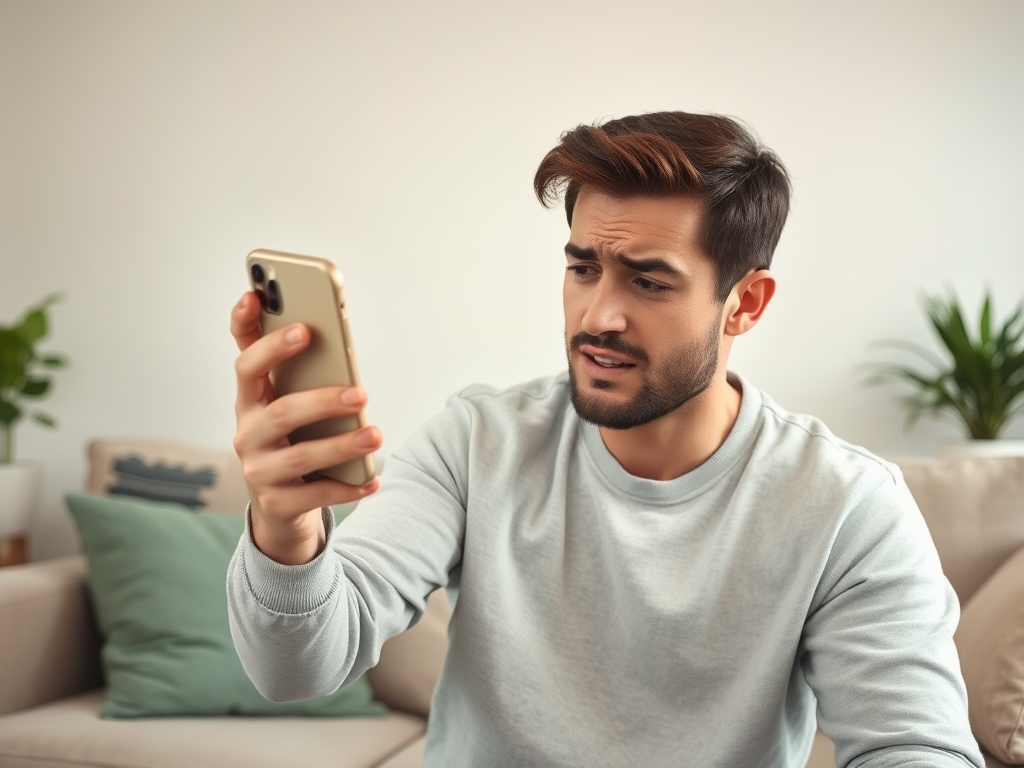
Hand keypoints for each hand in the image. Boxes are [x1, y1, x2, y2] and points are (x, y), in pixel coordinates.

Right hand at [230, 292, 381, 564]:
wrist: (280, 506)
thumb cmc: (294, 439)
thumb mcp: (291, 403)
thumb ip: (305, 371)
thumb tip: (331, 332)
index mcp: (250, 400)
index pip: (246, 363)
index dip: (258, 338)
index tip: (283, 313)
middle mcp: (247, 433)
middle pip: (280, 412)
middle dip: (321, 401)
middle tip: (360, 393)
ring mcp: (258, 471)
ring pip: (300, 456)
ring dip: (341, 445)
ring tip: (375, 435)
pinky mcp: (275, 504)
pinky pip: (315, 494)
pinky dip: (347, 487)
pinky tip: (373, 479)